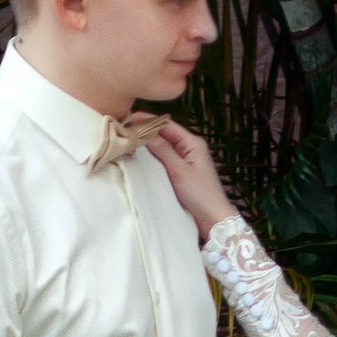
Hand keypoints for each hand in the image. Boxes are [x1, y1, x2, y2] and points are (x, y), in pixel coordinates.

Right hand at [137, 118, 232, 235]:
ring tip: (128, 140)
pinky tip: (139, 157)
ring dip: (148, 144)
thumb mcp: (180, 171)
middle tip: (124, 129)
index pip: (167, 125)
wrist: (213, 219)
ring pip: (163, 147)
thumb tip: (145, 133)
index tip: (129, 117)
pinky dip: (152, 157)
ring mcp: (185, 161)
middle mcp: (189, 149)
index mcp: (193, 143)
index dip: (148, 120)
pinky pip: (163, 160)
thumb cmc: (200, 194)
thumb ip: (163, 151)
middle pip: (164, 134)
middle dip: (146, 131)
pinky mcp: (180, 173)